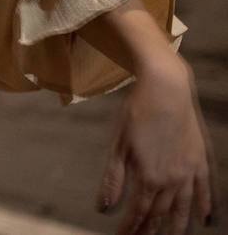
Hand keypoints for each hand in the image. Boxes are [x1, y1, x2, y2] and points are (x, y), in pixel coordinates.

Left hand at [100, 56, 216, 233]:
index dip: (131, 228)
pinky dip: (206, 207)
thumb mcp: (117, 146)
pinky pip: (206, 191)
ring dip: (177, 226)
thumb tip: (103, 208)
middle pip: (161, 214)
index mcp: (148, 177)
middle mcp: (172, 179)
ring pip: (185, 208)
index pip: (139, 212)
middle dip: (150, 230)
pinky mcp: (201, 160)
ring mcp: (190, 171)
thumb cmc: (136, 114)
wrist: (166, 89)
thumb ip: (112, 180)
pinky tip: (205, 220)